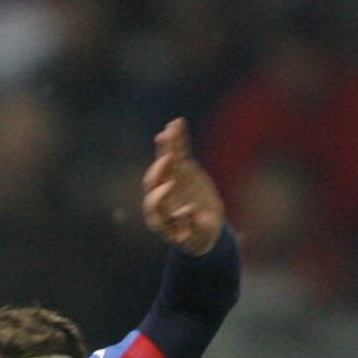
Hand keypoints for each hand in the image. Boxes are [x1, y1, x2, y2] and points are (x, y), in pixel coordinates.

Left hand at [141, 118, 224, 254]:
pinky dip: (177, 139)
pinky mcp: (181, 170)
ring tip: (169, 130)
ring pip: (163, 163)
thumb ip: (194, 225)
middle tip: (168, 158)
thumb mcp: (200, 234)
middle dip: (159, 169)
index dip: (158, 197)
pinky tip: (178, 122)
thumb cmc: (201, 234)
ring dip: (165, 147)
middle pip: (153, 182)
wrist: (205, 228)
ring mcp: (170, 181)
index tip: (170, 188)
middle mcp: (161, 198)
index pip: (153, 207)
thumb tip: (185, 211)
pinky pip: (177, 153)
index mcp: (161, 218)